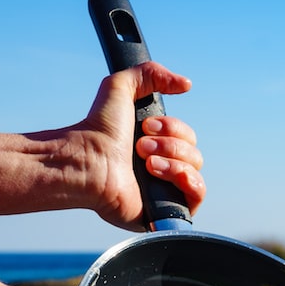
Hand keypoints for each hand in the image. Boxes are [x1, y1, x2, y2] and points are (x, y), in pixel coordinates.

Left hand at [75, 61, 205, 229]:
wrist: (87, 163)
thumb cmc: (98, 130)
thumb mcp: (121, 86)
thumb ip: (151, 74)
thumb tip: (186, 84)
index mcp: (158, 145)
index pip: (188, 136)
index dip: (172, 128)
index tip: (145, 127)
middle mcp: (163, 168)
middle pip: (194, 153)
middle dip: (170, 145)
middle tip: (140, 146)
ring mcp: (165, 191)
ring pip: (195, 171)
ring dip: (173, 162)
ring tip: (146, 164)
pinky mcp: (165, 211)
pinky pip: (197, 195)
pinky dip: (187, 182)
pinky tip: (161, 174)